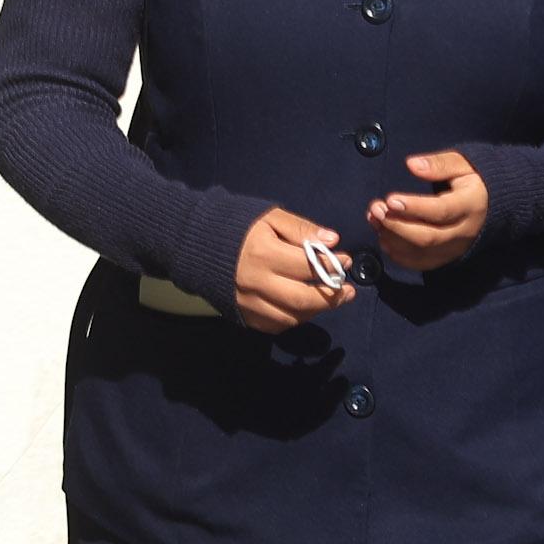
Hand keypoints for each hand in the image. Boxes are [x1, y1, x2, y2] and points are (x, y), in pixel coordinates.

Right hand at [232, 207, 355, 333]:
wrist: (195, 244)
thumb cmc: (238, 226)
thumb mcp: (270, 217)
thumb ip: (302, 229)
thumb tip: (333, 240)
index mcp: (264, 254)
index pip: (308, 265)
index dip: (333, 264)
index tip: (347, 259)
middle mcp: (255, 283)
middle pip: (302, 299)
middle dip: (332, 297)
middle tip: (348, 290)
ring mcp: (247, 303)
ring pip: (290, 318)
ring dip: (316, 311)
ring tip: (332, 300)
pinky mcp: (241, 314)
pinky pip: (273, 326)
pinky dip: (293, 319)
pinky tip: (305, 308)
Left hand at [370, 151, 488, 272]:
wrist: (493, 204)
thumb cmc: (474, 179)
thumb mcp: (463, 164)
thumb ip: (439, 164)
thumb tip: (411, 164)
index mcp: (471, 205)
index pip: (442, 211)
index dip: (414, 208)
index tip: (390, 200)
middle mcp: (464, 231)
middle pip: (428, 237)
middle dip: (397, 226)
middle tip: (375, 210)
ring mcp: (456, 248)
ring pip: (421, 252)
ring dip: (393, 238)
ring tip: (375, 219)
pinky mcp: (447, 257)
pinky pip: (420, 263)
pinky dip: (398, 254)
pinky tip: (385, 237)